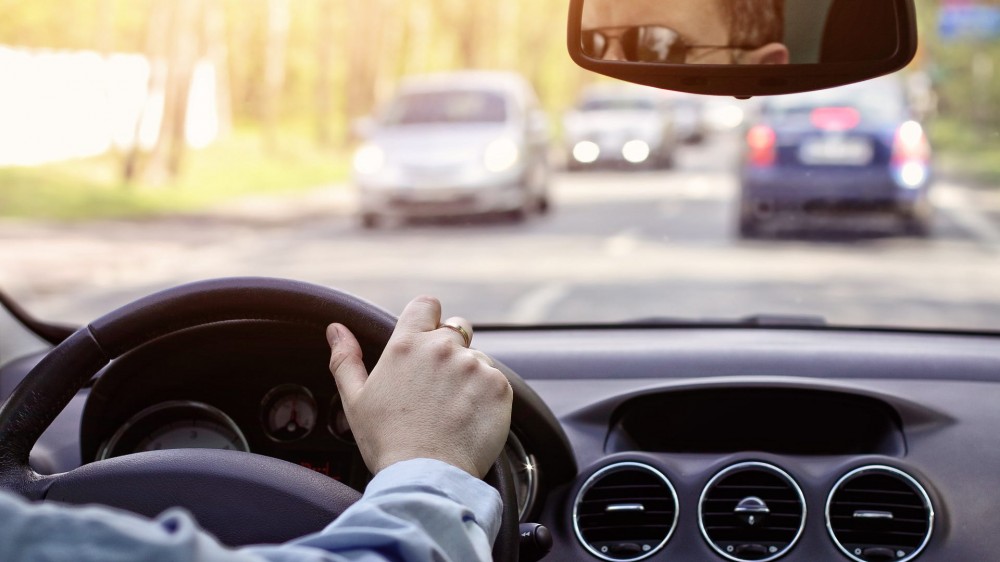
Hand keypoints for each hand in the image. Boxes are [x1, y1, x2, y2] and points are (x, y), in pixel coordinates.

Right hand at [326, 296, 512, 477]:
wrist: (426, 477)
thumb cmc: (387, 442)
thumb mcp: (355, 400)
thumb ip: (345, 359)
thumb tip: (336, 330)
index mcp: (407, 345)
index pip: (426, 305)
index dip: (428, 317)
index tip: (427, 336)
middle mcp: (443, 348)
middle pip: (457, 328)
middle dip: (451, 348)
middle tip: (439, 385)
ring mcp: (474, 365)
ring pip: (477, 358)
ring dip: (469, 375)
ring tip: (453, 410)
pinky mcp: (498, 386)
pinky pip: (496, 380)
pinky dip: (487, 396)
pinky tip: (470, 419)